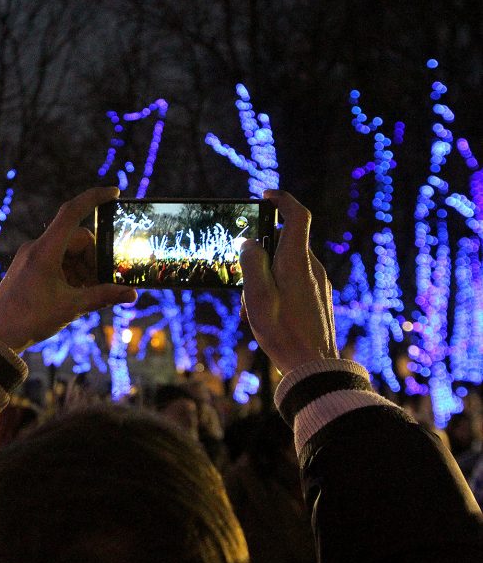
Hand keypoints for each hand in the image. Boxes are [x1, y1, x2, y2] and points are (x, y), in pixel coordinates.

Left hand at [0, 187, 137, 352]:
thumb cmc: (29, 320)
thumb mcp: (71, 307)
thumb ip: (103, 296)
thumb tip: (131, 294)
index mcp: (45, 250)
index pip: (72, 212)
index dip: (94, 198)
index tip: (114, 193)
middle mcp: (36, 248)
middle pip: (77, 239)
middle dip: (94, 259)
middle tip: (103, 283)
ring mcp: (31, 257)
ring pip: (68, 252)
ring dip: (83, 269)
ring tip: (86, 294)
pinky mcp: (28, 268)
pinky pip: (57, 261)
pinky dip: (71, 273)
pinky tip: (74, 294)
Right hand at [239, 190, 338, 374]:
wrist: (314, 366)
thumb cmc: (282, 332)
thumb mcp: (256, 297)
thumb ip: (252, 264)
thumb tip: (250, 243)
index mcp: (296, 262)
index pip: (296, 216)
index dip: (282, 200)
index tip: (266, 196)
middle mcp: (312, 267)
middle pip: (284, 244)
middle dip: (260, 255)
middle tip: (243, 280)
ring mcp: (318, 283)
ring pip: (286, 266)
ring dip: (265, 278)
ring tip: (252, 308)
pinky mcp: (318, 298)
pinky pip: (294, 282)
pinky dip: (276, 289)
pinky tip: (265, 316)